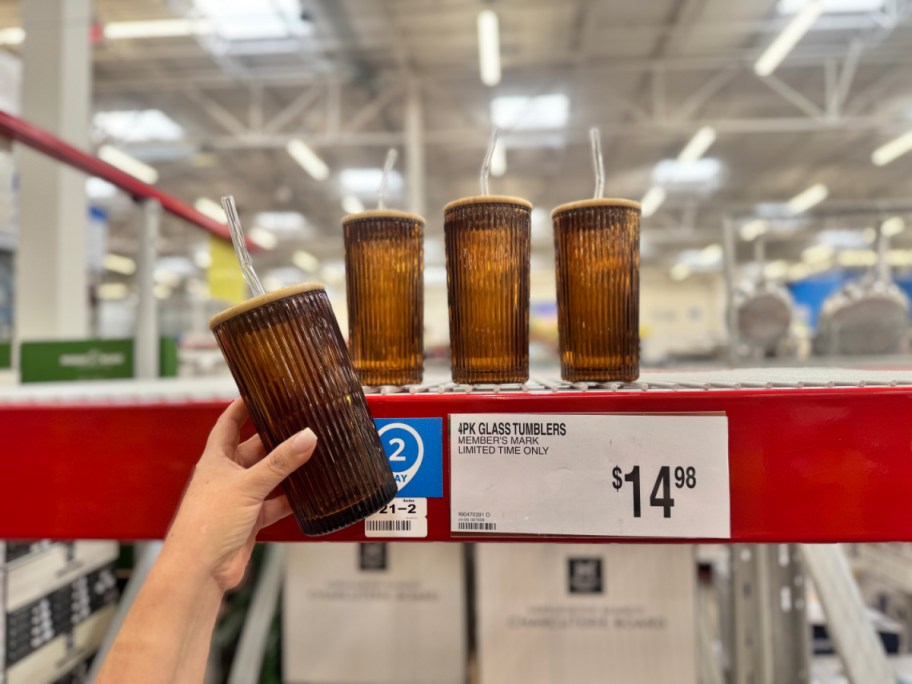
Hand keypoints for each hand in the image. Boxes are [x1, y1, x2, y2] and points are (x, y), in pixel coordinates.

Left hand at [164, 397, 316, 591]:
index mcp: (215, 460)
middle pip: (255, 449)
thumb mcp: (247, 486)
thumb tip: (306, 438)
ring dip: (286, 470)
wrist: (200, 570)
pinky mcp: (251, 520)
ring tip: (310, 454)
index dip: (242, 407)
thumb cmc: (204, 526)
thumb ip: (279, 463)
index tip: (259, 392)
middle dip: (276, 439)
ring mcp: (239, 498)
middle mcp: (226, 476)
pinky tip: (307, 493)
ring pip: (268, 476)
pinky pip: (275, 502)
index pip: (228, 423)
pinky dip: (290, 499)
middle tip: (299, 424)